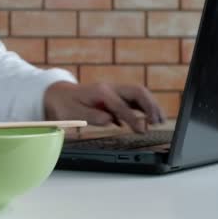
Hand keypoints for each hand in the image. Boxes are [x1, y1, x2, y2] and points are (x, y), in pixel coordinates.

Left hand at [43, 81, 165, 132]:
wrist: (57, 95)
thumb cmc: (64, 104)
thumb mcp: (73, 113)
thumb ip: (91, 116)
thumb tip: (110, 120)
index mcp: (100, 92)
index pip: (122, 105)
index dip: (133, 118)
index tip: (141, 130)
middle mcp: (109, 88)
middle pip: (137, 92)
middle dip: (150, 105)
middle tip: (158, 122)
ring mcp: (112, 90)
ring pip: (137, 94)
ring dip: (151, 105)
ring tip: (160, 121)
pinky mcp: (114, 96)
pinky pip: (132, 99)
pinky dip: (143, 108)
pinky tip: (148, 120)